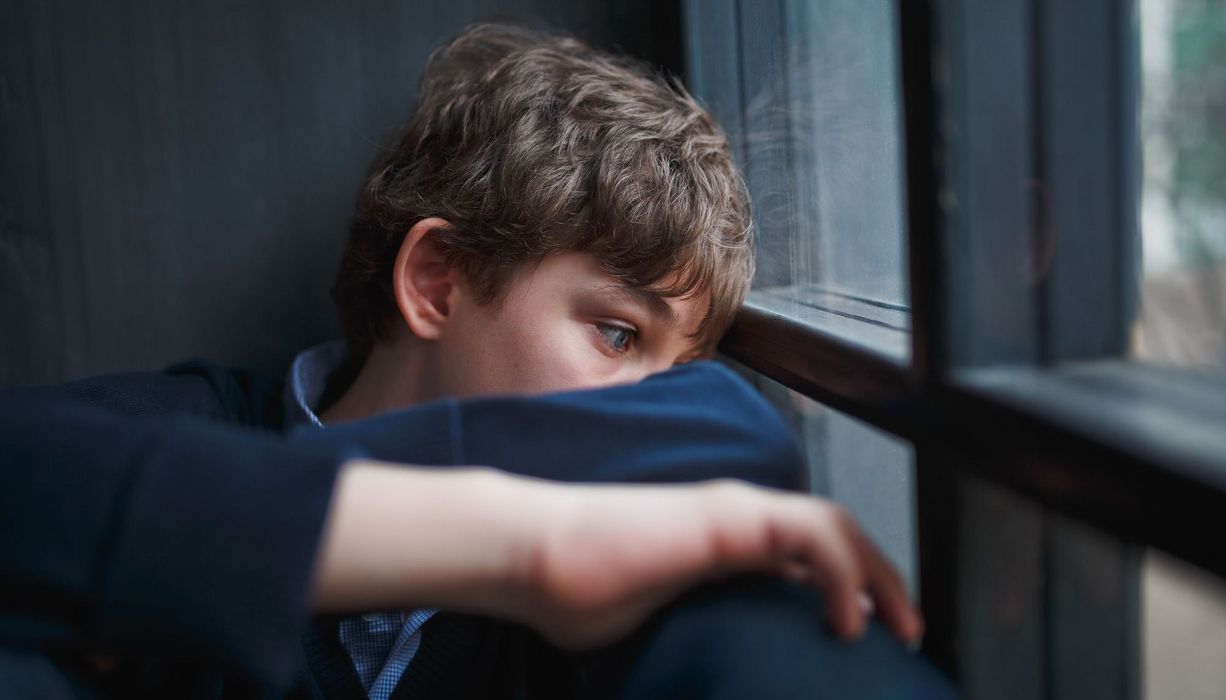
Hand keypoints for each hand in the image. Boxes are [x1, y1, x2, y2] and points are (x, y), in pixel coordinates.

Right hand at [312, 462, 921, 650]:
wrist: (536, 556)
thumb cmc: (580, 592)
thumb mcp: (657, 620)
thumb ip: (698, 629)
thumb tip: (709, 673)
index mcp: (724, 541)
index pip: (807, 551)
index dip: (848, 584)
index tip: (866, 633)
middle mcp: (737, 516)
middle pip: (834, 532)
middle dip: (882, 577)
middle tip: (905, 629)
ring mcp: (734, 511)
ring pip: (835, 524)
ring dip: (878, 572)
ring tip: (897, 624)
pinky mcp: (727, 518)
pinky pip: (810, 534)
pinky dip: (845, 572)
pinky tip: (847, 619)